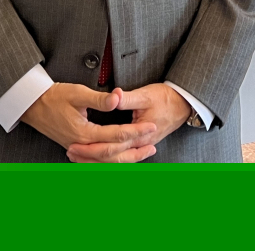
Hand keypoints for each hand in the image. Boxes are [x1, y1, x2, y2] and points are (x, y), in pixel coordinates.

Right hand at [22, 83, 157, 162]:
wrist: (32, 105)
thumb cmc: (53, 97)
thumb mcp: (77, 93)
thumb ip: (99, 99)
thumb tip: (117, 99)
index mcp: (85, 133)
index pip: (116, 135)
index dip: (136, 131)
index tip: (151, 125)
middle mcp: (82, 144)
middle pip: (114, 153)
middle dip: (135, 149)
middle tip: (152, 144)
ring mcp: (78, 148)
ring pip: (106, 160)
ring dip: (126, 158)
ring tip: (143, 153)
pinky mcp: (76, 147)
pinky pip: (98, 159)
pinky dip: (112, 160)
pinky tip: (120, 157)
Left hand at [65, 84, 191, 162]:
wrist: (183, 103)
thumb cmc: (166, 98)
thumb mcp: (146, 95)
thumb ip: (127, 98)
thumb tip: (114, 96)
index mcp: (138, 134)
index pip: (110, 145)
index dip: (91, 146)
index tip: (75, 144)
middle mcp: (138, 144)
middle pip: (111, 157)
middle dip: (89, 156)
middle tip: (71, 152)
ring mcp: (140, 145)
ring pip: (115, 159)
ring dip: (96, 159)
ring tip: (78, 156)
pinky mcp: (140, 143)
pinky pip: (120, 155)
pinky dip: (106, 157)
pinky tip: (97, 155)